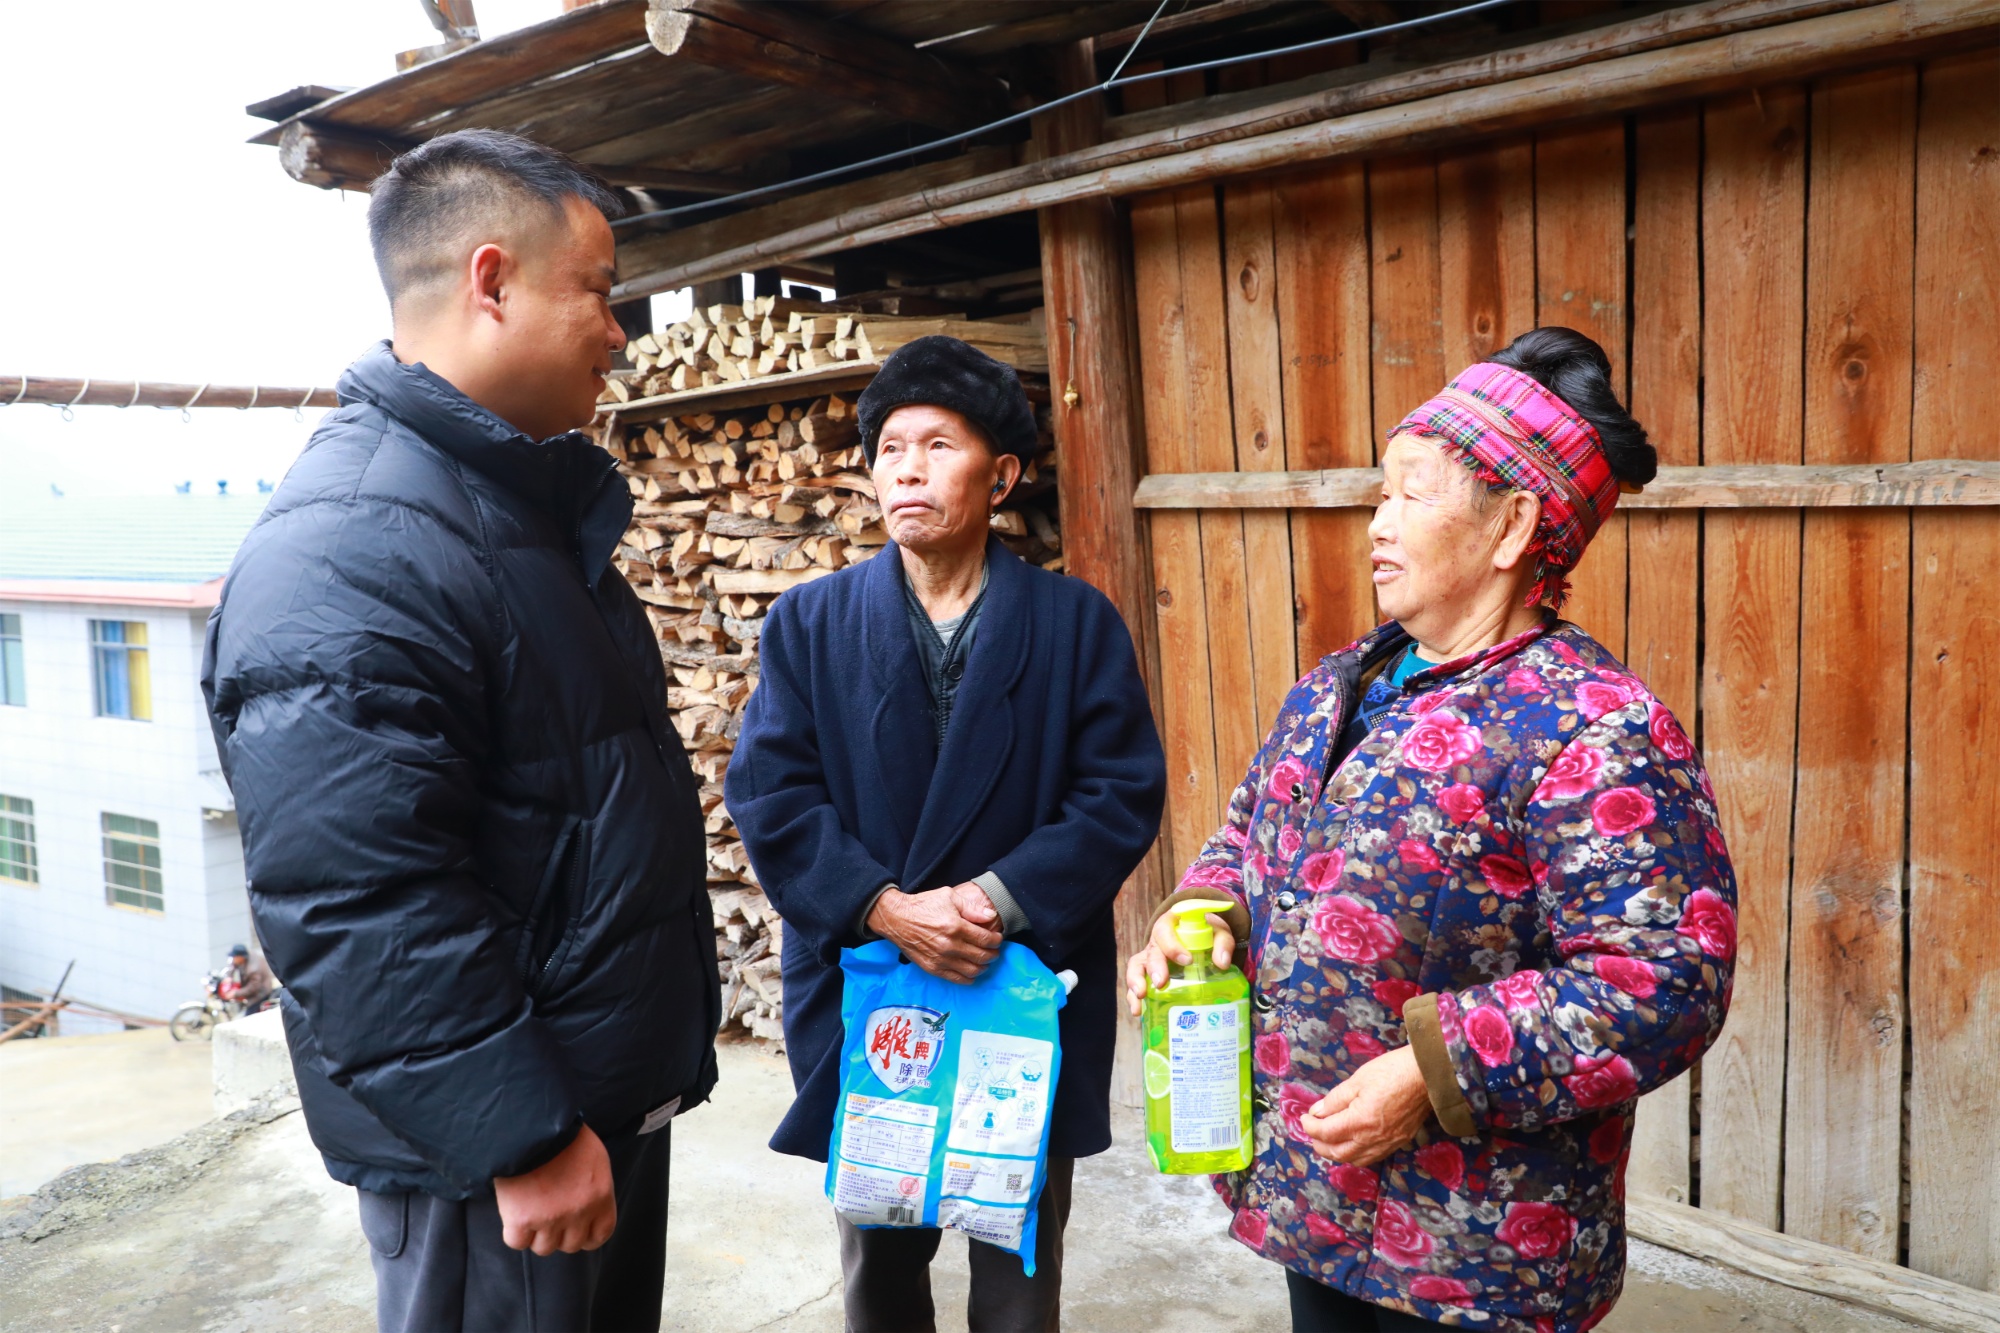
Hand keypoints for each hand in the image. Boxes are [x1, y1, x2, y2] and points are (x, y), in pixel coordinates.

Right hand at [494, 1123, 615, 1255]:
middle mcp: (578, 1213)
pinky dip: (515, 1232)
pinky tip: (514, 1214)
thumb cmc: (564, 1137)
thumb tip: (586, 1207)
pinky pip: (517, 1242)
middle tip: (548, 1214)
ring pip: (543, 1247)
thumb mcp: (594, 1158)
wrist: (532, 1127)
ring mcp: (550, 1219)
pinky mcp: (521, 1220)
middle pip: (570, 1245)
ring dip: (536, 1234)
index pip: (600, 1235)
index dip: (586, 1236)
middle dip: (559, 1234)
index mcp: (600, 1197)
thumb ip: (593, 1188)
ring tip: (530, 1210)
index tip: (577, 1231)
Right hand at [868, 884, 1000, 982]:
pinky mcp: (932, 968)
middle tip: (995, 950)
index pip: (985, 939)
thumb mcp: (949, 896)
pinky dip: (969, 978)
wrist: (896, 918)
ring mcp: (940, 959)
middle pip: (981, 956)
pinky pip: (956, 979)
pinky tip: (972, 973)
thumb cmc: (923, 905)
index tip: (998, 938)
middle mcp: (949, 945)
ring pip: (972, 970)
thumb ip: (972, 908)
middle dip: (993, 954)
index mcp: (955, 926)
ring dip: (983, 967)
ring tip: (985, 961)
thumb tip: (991, 917)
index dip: (996, 940)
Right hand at [1125, 909, 1234, 1015]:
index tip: (1186, 960)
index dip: (1172, 945)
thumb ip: (1222, 943)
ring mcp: (1150, 958)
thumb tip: (1222, 963)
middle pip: (1150, 952)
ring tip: (1140, 996)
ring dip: (1136, 981)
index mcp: (1170, 926)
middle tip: (1161, 982)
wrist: (1202, 939)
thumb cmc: (1207, 934)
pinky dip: (1134, 997)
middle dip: (1154, 968)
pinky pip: (1136, 983)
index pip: (1165, 931)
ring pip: (1136, 966)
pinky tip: (1138, 1011)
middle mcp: (1156, 942)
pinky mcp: (1148, 974)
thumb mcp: (1218, 933)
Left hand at [1298, 1046, 1432, 1165]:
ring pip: (1355, 1160)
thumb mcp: (1357, 1080)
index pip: (1326, 1133)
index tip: (1304, 1118)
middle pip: (1338, 1153)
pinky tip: (1351, 1145)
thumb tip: (1317, 1112)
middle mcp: (1372, 1139)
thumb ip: (1335, 1099)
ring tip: (1327, 1141)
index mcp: (1360, 1122)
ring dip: (1337, 1154)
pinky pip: (1372, 1157)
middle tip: (1312, 1132)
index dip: (1310, 1126)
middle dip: (1320, 1144)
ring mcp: (1387, 1143)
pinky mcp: (1398, 1142)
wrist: (1427, 1076)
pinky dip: (1356, 1155)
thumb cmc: (1392, 1072)